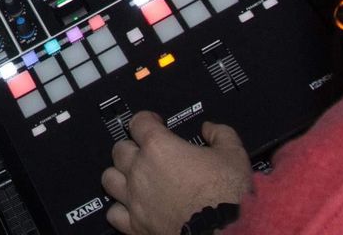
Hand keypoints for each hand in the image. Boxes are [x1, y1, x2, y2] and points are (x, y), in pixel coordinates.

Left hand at [99, 112, 251, 234]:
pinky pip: (113, 213)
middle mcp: (141, 171)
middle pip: (119, 149)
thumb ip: (220, 134)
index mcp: (160, 147)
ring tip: (134, 177)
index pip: (139, 121)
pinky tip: (133, 207)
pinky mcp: (136, 226)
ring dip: (120, 175)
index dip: (148, 119)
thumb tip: (211, 129)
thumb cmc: (227, 197)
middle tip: (146, 151)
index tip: (155, 124)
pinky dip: (120, 209)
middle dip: (132, 146)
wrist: (225, 232)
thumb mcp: (233, 154)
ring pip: (109, 179)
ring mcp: (135, 200)